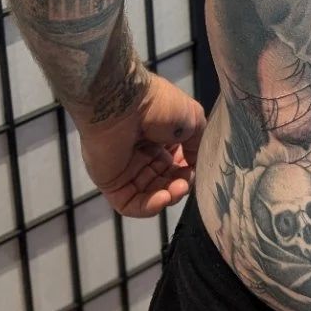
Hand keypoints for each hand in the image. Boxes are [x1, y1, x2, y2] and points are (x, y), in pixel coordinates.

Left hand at [78, 72, 207, 216]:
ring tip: (177, 190)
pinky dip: (149, 207)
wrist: (123, 103)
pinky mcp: (112, 184)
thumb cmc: (159, 106)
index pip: (177, 164)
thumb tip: (194, 164)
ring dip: (168, 197)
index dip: (188, 170)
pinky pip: (130, 204)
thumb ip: (198, 144)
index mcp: (161, 138)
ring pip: (152, 195)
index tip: (195, 168)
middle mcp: (144, 155)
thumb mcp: (193, 118)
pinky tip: (162, 198)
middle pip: (166, 182)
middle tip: (186, 182)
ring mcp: (127, 171)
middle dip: (180, 186)